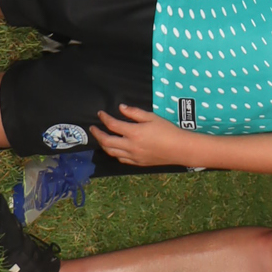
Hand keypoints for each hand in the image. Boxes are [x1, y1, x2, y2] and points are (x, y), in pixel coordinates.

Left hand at [88, 104, 205, 167]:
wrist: (178, 149)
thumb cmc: (167, 130)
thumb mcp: (152, 117)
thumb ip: (134, 112)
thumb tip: (121, 107)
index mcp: (134, 133)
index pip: (113, 125)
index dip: (104, 118)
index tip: (100, 113)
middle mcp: (130, 146)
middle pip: (107, 142)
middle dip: (97, 134)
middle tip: (93, 128)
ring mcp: (132, 156)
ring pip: (111, 152)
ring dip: (103, 144)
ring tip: (101, 137)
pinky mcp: (137, 163)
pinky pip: (120, 159)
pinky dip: (113, 153)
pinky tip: (114, 148)